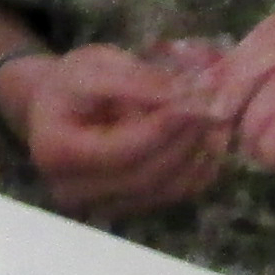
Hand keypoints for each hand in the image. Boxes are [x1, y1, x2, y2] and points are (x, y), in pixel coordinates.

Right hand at [14, 41, 220, 221]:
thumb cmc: (73, 83)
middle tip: (217, 104)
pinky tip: (211, 137)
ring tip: (218, 117)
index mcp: (56, 152)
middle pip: (148, 176)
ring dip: (200, 154)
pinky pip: (173, 196)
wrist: (59, 109)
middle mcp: (74, 191)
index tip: (199, 97)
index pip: (123, 149)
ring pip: (166, 191)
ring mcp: (101, 206)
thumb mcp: (97, 66)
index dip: (166, 126)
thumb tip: (187, 93)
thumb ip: (138, 81)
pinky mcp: (127, 208)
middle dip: (188, 139)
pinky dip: (200, 168)